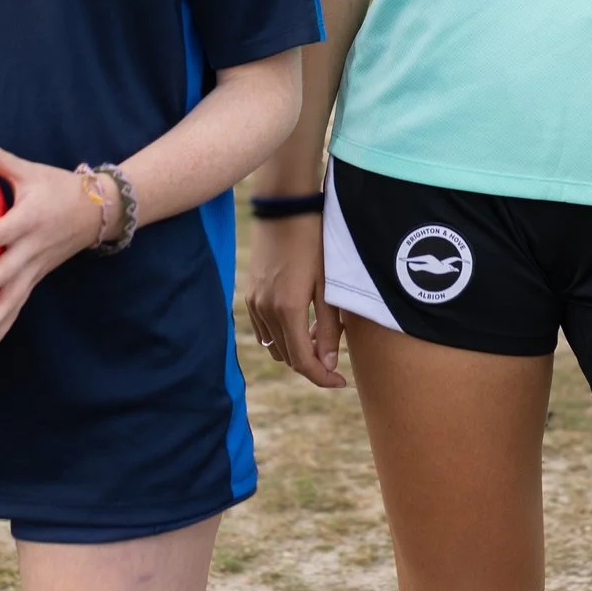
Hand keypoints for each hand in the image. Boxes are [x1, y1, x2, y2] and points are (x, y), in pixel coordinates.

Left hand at [0, 138, 116, 357]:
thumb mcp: (30, 171)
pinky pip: (17, 308)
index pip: (1, 233)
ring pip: (12, 301)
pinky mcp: (36, 279)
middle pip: (6, 274)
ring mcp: (36, 269)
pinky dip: (0, 331)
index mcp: (28, 221)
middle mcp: (32, 249)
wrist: (99, 210)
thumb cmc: (59, 187)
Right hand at [245, 214, 345, 387]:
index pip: (303, 362)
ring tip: (318, 340)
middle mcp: (266, 311)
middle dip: (312, 365)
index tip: (340, 382)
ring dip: (296, 350)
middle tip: (334, 360)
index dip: (322, 378)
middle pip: (288, 357)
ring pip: (275, 346)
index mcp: (287, 311)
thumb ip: (328, 328)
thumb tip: (328, 364)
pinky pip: (264, 330)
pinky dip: (281, 336)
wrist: (285, 208)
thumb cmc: (314, 243)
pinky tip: (299, 325)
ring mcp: (255, 303)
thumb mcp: (328, 286)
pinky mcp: (251, 294)